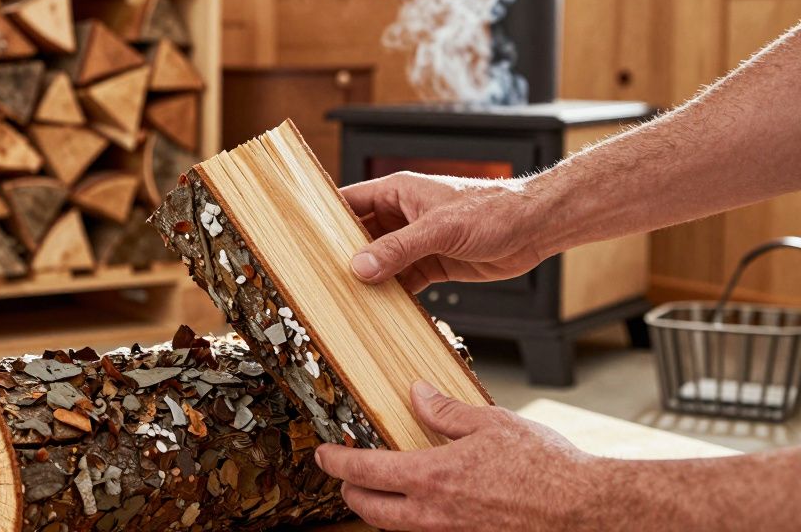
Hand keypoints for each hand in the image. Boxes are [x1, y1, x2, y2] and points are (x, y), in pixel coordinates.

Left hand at [315, 381, 605, 530]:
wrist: (588, 512)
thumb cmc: (546, 468)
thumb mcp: (491, 422)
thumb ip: (445, 410)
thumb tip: (416, 394)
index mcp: (431, 477)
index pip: (363, 472)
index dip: (335, 463)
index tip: (324, 455)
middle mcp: (433, 515)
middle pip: (369, 509)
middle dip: (350, 492)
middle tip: (346, 477)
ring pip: (396, 530)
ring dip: (381, 512)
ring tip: (382, 492)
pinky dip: (416, 524)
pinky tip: (427, 509)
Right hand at [340, 172, 550, 291]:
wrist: (535, 228)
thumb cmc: (493, 210)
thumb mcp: (440, 229)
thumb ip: (398, 248)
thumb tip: (361, 267)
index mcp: (397, 192)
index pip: (349, 203)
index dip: (325, 219)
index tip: (303, 238)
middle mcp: (402, 215)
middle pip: (360, 236)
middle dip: (343, 256)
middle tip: (320, 277)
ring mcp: (417, 241)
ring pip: (380, 262)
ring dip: (368, 279)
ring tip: (344, 298)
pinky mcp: (433, 263)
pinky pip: (403, 281)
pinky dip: (392, 295)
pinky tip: (380, 309)